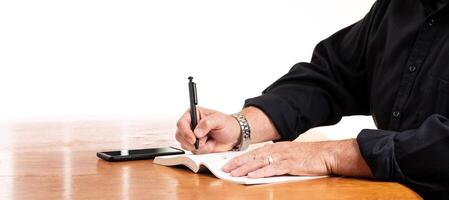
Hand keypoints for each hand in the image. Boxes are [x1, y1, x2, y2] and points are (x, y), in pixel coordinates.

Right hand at [175, 107, 240, 153]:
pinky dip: (203, 150)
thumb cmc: (228, 124)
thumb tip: (197, 132)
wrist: (235, 136)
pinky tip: (211, 144)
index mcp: (194, 114)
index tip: (193, 138)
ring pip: (185, 145)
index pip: (181, 123)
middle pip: (180, 135)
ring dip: (199, 146)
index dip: (185, 132)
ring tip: (210, 140)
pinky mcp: (196, 146)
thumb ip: (207, 123)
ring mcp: (193, 137)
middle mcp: (191, 125)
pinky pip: (194, 152)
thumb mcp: (219, 120)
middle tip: (201, 142)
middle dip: (190, 141)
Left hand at [222, 139, 372, 177]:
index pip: (253, 153)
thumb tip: (263, 165)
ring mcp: (283, 156)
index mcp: (276, 147)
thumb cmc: (310, 156)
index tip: (228, 163)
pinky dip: (260, 173)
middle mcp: (277, 150)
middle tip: (225, 169)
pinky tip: (251, 176)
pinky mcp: (290, 164)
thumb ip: (277, 158)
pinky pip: (272, 169)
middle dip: (237, 163)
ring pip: (259, 163)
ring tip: (233, 174)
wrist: (327, 154)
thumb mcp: (290, 154)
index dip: (239, 158)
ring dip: (244, 169)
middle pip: (252, 157)